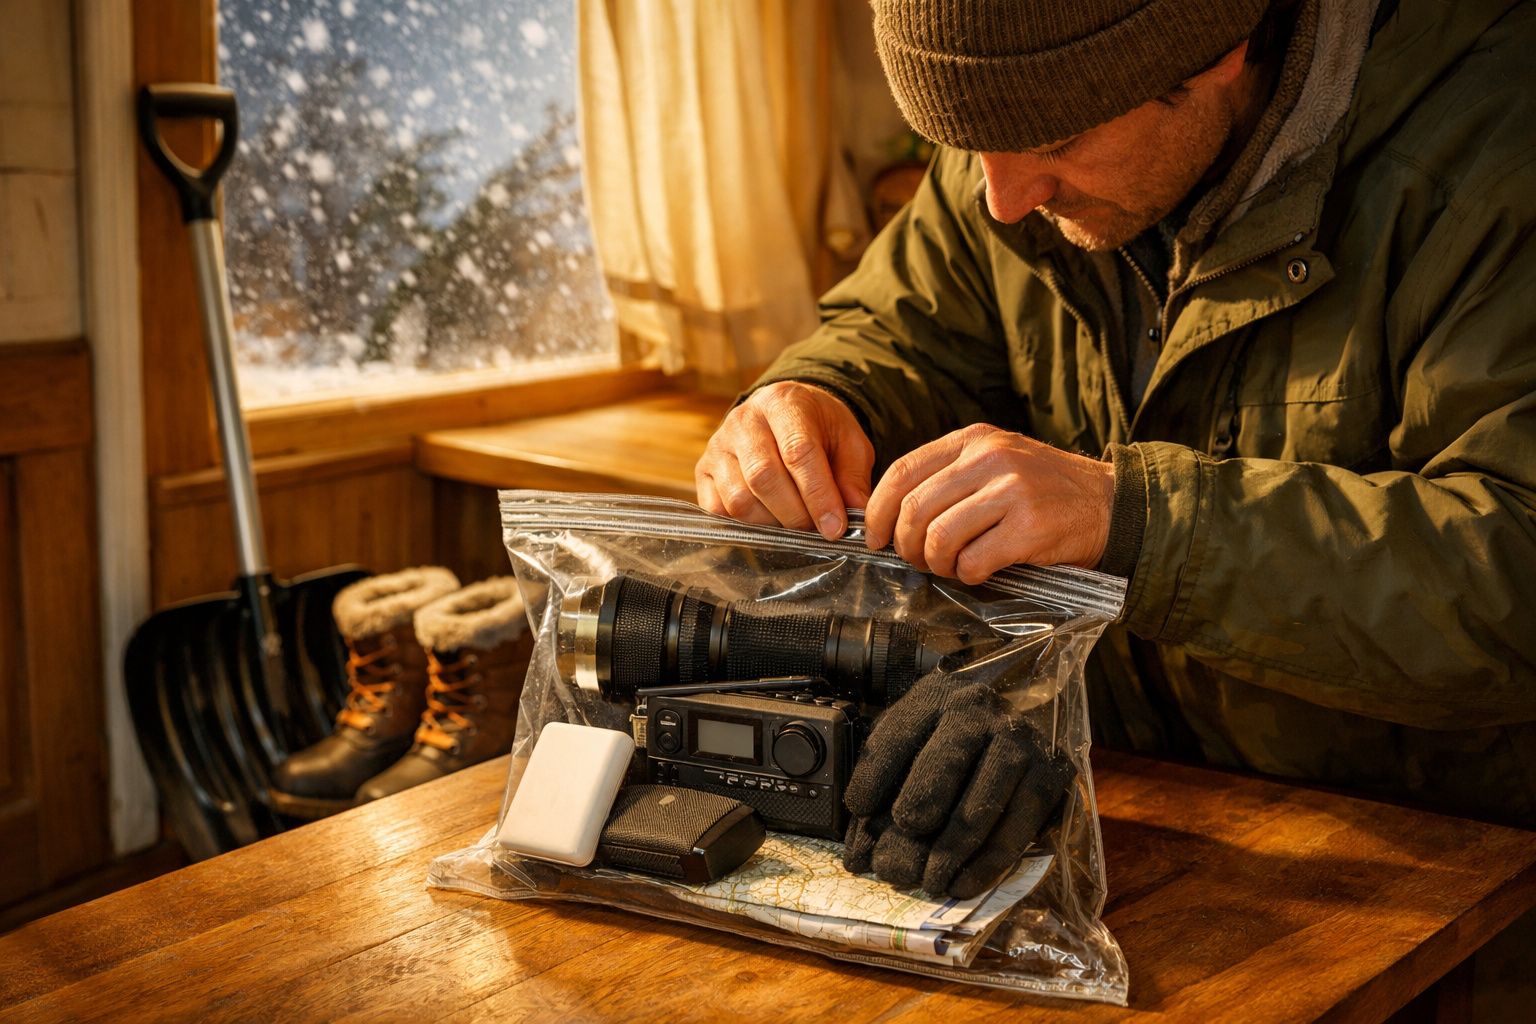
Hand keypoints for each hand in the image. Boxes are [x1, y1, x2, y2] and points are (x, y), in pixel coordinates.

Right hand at [696, 381, 874, 539]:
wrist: (784, 412)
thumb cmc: (819, 429)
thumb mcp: (848, 441)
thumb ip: (853, 476)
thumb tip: (855, 513)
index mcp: (783, 402)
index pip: (797, 451)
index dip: (818, 495)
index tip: (835, 527)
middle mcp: (744, 420)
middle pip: (764, 477)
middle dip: (796, 515)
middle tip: (817, 531)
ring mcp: (718, 445)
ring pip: (739, 498)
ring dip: (772, 523)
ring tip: (795, 524)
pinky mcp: (703, 469)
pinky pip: (718, 509)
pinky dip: (746, 525)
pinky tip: (770, 520)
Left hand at [842, 667, 1075, 897]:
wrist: (1004, 725)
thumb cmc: (940, 743)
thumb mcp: (904, 749)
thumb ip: (880, 793)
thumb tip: (858, 856)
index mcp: (933, 698)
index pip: (900, 731)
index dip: (877, 770)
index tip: (859, 807)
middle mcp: (978, 711)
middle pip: (948, 756)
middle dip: (923, 798)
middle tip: (904, 833)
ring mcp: (1018, 741)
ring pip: (986, 796)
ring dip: (954, 845)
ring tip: (929, 881)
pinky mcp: (1048, 775)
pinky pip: (1018, 825)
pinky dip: (989, 861)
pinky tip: (963, 884)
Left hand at [864, 424, 1114, 581]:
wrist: (1111, 503)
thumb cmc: (1045, 490)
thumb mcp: (997, 461)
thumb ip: (950, 476)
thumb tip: (892, 515)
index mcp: (974, 441)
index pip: (902, 471)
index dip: (878, 511)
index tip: (877, 537)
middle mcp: (990, 459)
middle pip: (915, 508)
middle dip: (907, 545)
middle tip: (919, 560)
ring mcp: (1012, 491)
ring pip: (939, 536)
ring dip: (937, 564)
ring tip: (952, 567)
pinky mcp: (1030, 527)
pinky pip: (974, 561)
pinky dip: (969, 575)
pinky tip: (980, 572)